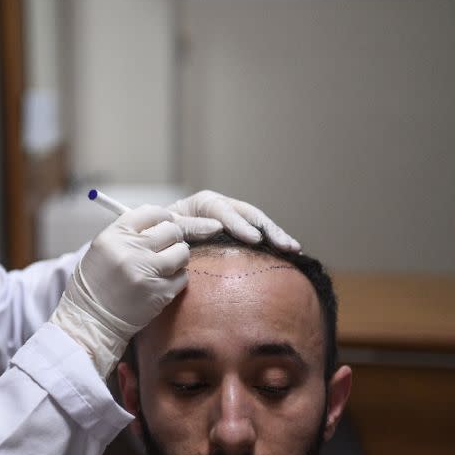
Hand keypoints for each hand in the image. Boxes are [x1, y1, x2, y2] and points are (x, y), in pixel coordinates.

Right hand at [50, 205, 188, 377]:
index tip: (165, 223)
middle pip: (171, 230)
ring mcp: (148, 272)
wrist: (92, 320)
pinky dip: (177, 279)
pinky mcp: (160, 293)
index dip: (162, 217)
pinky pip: (183, 277)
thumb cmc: (96, 282)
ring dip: (178, 257)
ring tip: (166, 265)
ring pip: (182, 252)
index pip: (150, 212)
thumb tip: (161, 220)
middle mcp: (131, 251)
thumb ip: (129, 232)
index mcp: (114, 236)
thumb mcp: (102, 248)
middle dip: (173, 237)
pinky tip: (162, 283)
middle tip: (168, 245)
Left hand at [168, 190, 300, 250]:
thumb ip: (187, 226)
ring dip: (276, 235)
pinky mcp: (238, 231)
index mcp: (204, 202)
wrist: (160, 237)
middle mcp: (223, 207)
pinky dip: (272, 242)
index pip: (225, 212)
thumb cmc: (161, 232)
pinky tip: (288, 252)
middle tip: (285, 245)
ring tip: (293, 248)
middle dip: (268, 229)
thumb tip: (216, 228)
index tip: (254, 239)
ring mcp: (232, 218)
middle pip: (250, 214)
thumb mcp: (169, 228)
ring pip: (259, 223)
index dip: (240, 225)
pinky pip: (258, 234)